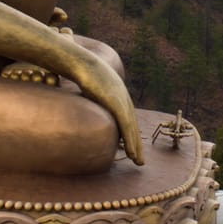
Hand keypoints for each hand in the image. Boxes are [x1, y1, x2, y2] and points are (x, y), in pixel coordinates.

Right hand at [65, 42, 145, 164]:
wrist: (83, 62)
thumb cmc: (83, 74)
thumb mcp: (91, 89)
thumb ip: (94, 100)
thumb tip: (87, 111)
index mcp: (119, 96)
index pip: (128, 119)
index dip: (131, 135)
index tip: (132, 149)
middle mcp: (124, 99)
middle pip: (133, 126)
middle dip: (137, 144)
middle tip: (139, 160)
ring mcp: (122, 101)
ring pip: (132, 129)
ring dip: (136, 146)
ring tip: (138, 161)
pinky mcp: (116, 103)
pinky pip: (126, 125)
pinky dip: (130, 140)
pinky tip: (133, 152)